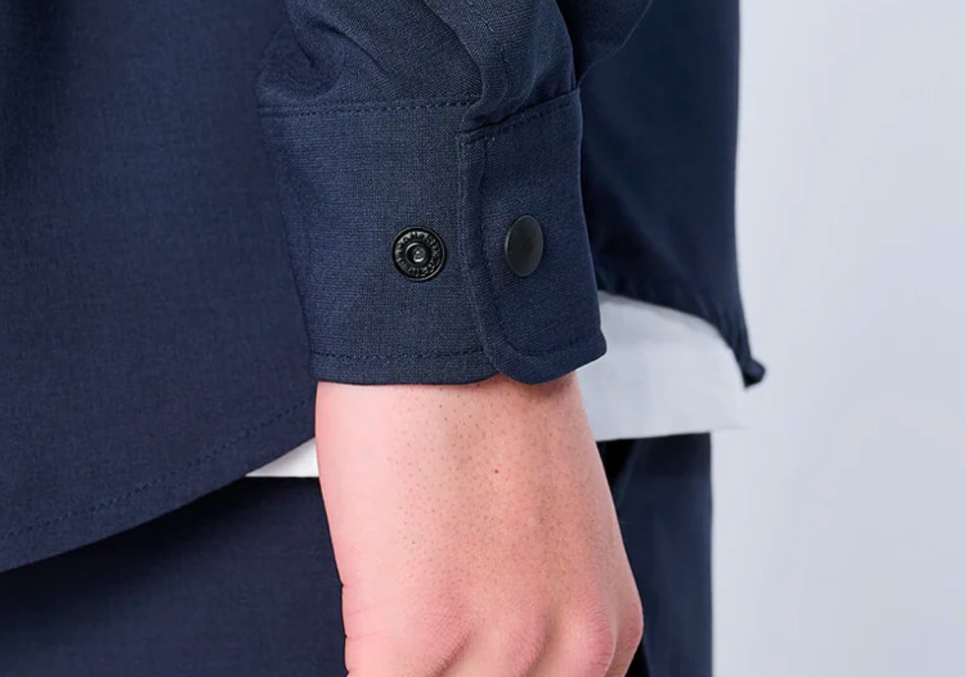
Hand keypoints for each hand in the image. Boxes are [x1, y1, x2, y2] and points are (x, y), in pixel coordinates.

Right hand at [314, 371, 641, 675]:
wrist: (448, 324)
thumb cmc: (482, 401)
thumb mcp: (548, 529)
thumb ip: (530, 608)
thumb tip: (473, 650)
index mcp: (607, 631)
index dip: (474, 671)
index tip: (448, 653)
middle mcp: (573, 652)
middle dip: (440, 665)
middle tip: (414, 629)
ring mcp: (500, 649)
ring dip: (397, 660)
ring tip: (381, 610)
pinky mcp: (419, 636)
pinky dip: (358, 656)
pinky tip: (359, 610)